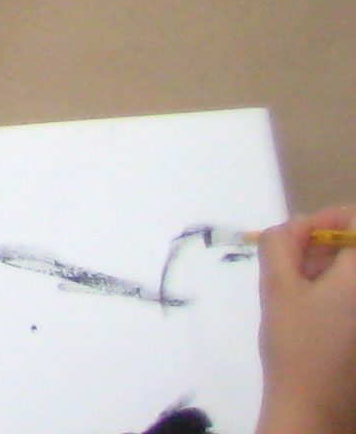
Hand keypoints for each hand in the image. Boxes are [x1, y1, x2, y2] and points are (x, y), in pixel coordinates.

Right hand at [260, 207, 355, 433]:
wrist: (315, 406)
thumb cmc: (297, 343)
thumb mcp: (277, 285)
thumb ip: (282, 241)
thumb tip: (298, 226)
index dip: (326, 219)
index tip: (297, 237)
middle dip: (324, 246)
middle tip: (290, 266)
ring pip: (355, 273)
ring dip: (331, 270)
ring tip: (297, 292)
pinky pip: (355, 297)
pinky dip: (340, 294)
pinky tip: (315, 313)